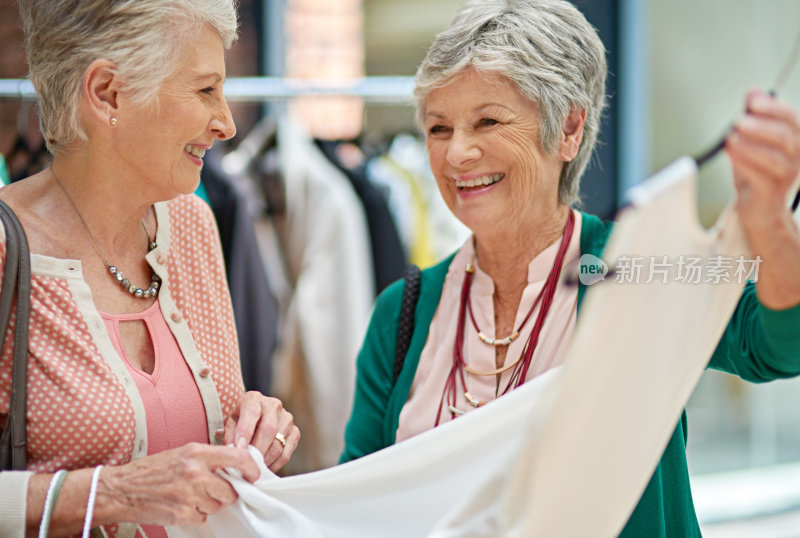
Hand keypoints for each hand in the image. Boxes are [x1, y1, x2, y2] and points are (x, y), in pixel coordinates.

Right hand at [101, 442, 259, 525]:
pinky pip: (203, 517)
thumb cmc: (151, 470)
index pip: (237, 457)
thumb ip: (207, 459)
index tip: (253, 476)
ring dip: (209, 504)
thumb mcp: (182, 454)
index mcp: (197, 452)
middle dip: (226, 493)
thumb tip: (233, 467)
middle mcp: (196, 472)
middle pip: (230, 490)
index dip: (250, 468)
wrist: (122, 489)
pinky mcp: (183, 513)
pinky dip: (195, 514)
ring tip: (190, 495)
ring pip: (218, 505)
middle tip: (213, 490)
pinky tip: (181, 505)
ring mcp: (190, 494)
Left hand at [224, 391, 299, 471]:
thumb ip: (230, 435)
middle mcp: (273, 405)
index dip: (245, 432)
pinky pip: (286, 453)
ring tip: (253, 470)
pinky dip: (274, 465)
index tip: (239, 450)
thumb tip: (234, 452)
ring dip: (265, 460)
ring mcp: (287, 418)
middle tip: (247, 466)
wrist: (257, 416)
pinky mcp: (295, 432)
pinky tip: (264, 469)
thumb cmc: (240, 421)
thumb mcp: (230, 423)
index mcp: (254, 399)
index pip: (252, 413)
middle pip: (268, 429)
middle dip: (257, 450)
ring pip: (278, 444)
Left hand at [726, 89, 799, 233]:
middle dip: (760, 125)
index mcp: (794, 139)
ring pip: (774, 157)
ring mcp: (786, 175)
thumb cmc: (757, 171)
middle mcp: (796, 156)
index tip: (751, 101)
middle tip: (737, 120)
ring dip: (750, 145)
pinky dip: (743, 162)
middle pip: (785, 136)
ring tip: (730, 137)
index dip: (772, 107)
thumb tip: (752, 90)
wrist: (758, 207)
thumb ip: (753, 115)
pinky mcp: (772, 192)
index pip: (790, 118)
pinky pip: (759, 176)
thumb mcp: (753, 139)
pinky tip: (730, 153)